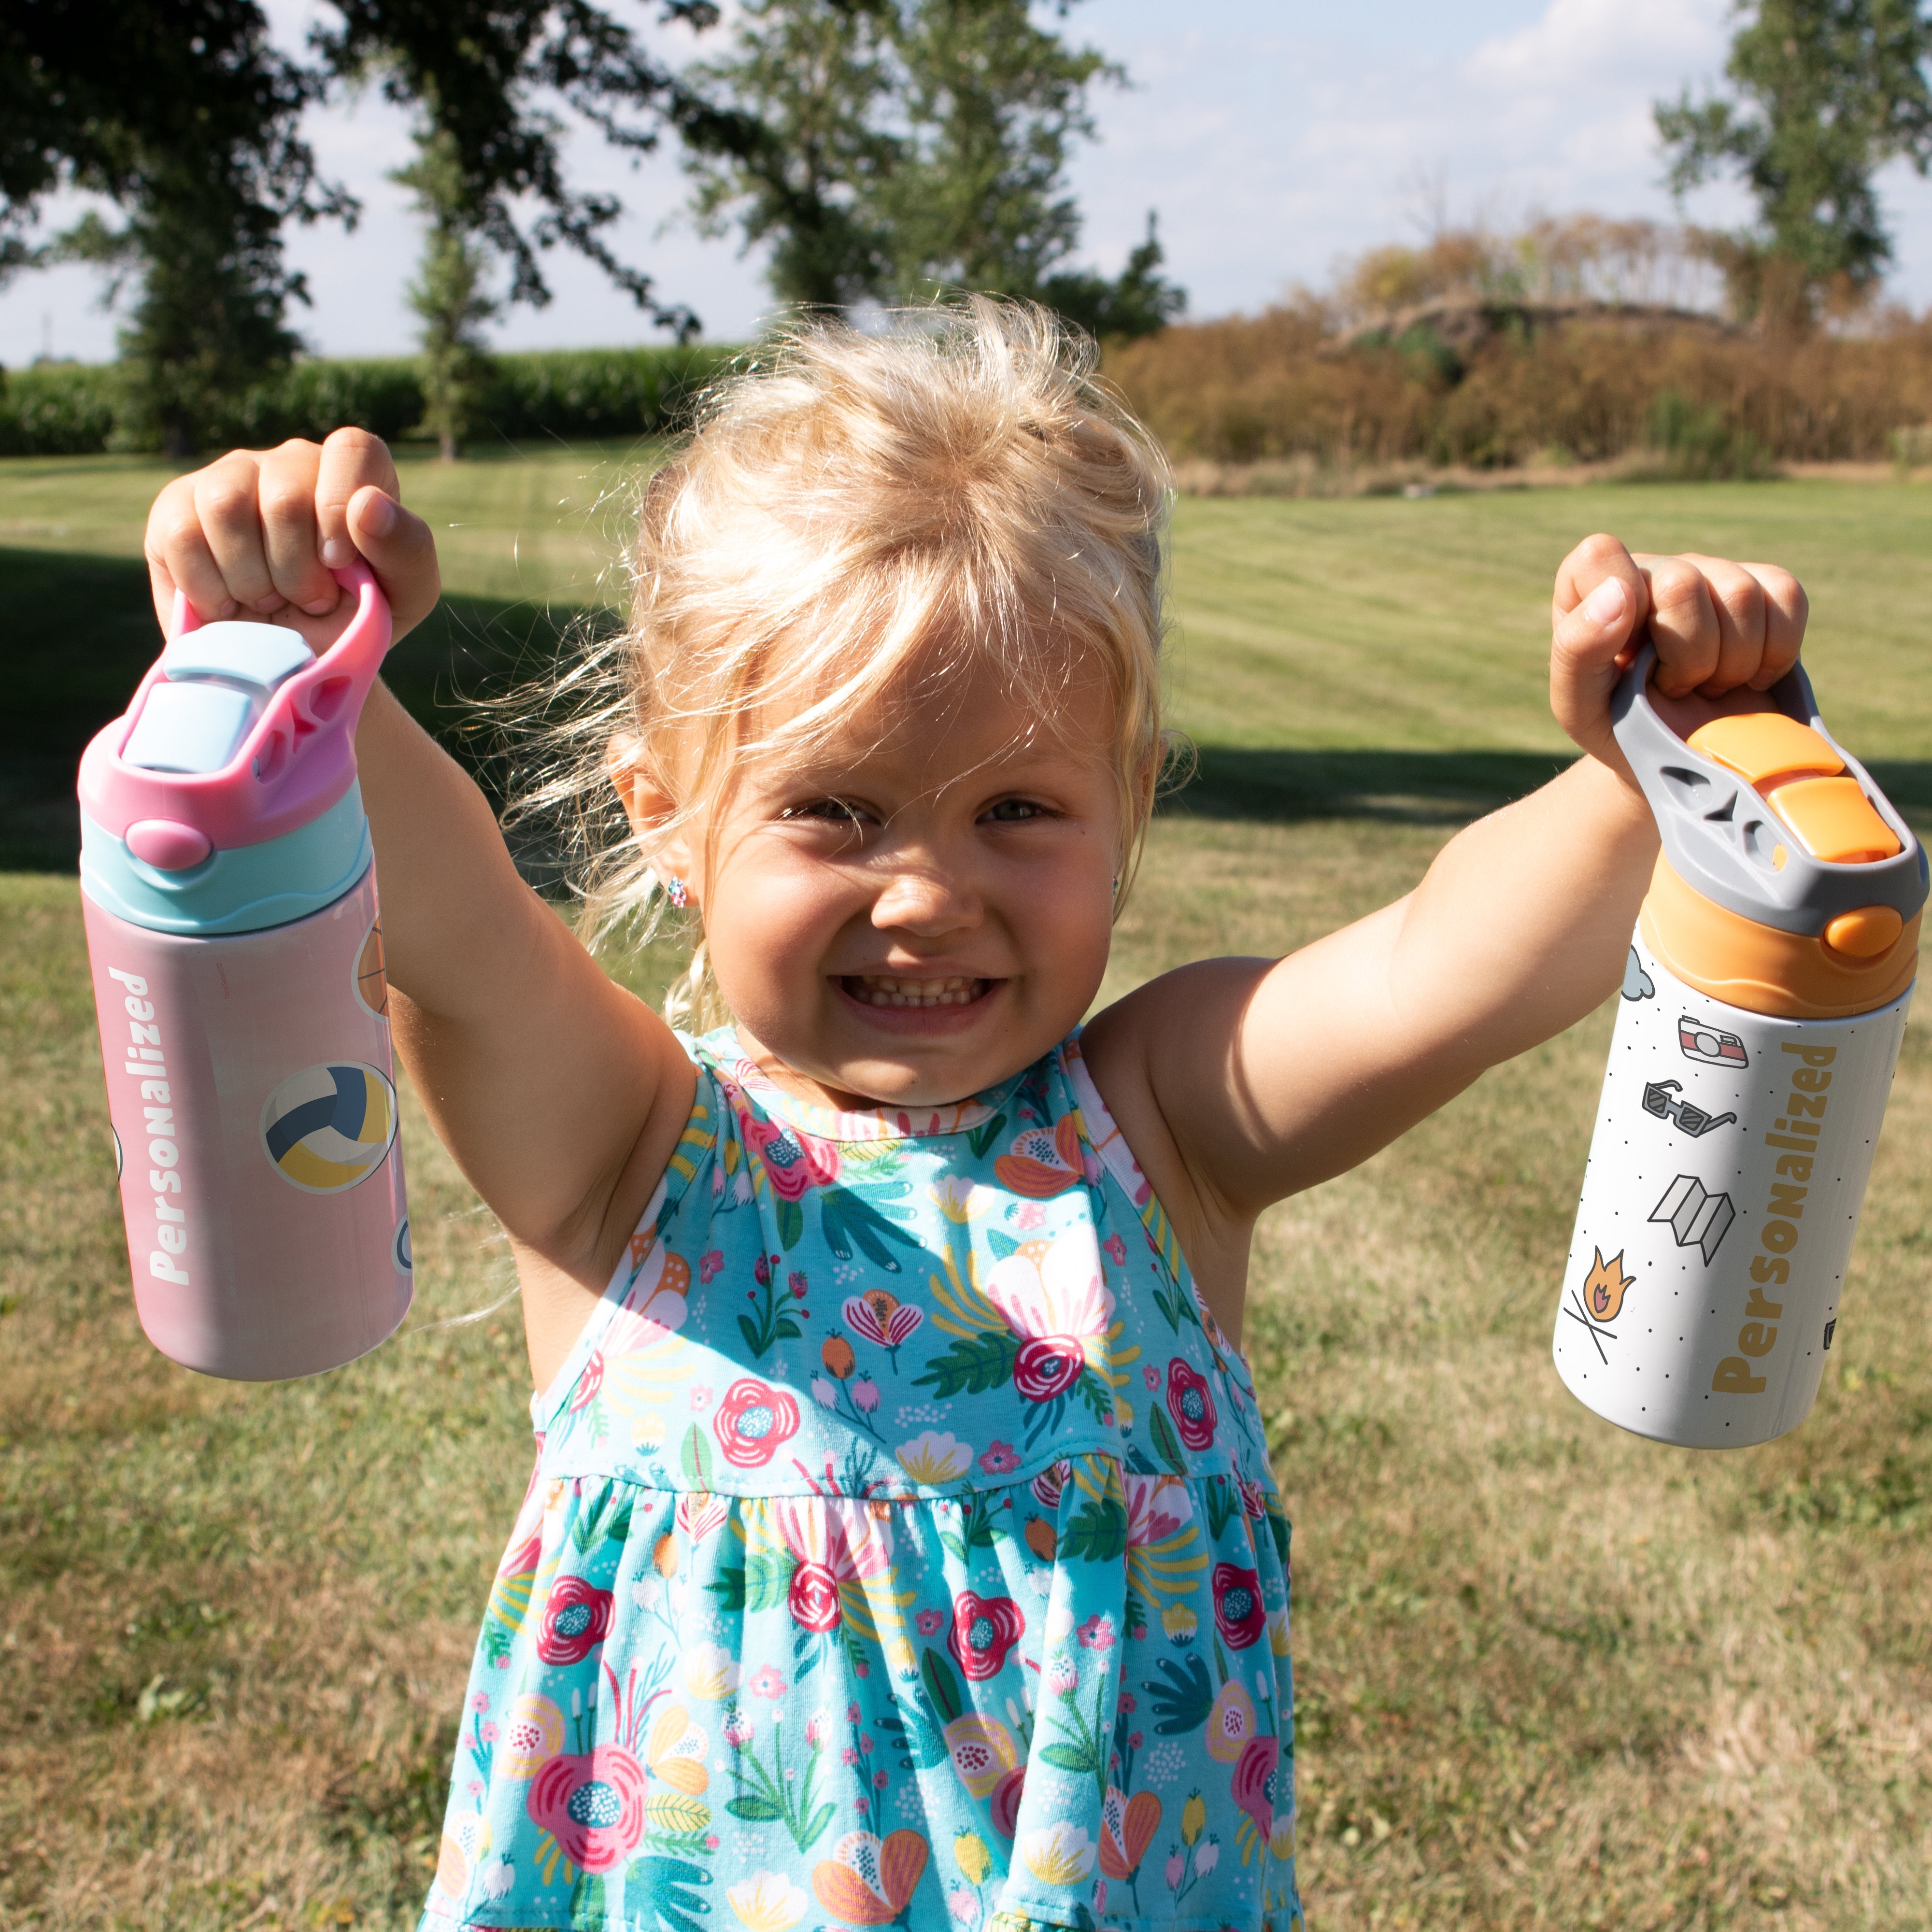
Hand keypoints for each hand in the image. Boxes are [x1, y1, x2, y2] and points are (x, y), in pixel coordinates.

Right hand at [143, 428, 441, 653]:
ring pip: (226, 506)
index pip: (351, 449)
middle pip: (284, 495)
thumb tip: (368, 505)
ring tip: (268, 602)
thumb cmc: (356, 619)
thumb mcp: (405, 595)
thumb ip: (406, 548)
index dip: (341, 508)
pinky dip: (209, 588)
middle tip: (309, 600)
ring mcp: (230, 477)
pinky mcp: (177, 506)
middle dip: (297, 570)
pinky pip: (182, 535)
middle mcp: (290, 463)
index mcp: (352, 473)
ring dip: (253, 579)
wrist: (292, 662)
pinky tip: (227, 606)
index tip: (339, 564)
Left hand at [1549, 533, 1807, 782]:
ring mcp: (1713, 571)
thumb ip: (1577, 649)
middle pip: (1684, 584)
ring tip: (1709, 686)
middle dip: (1687, 658)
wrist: (1680, 756)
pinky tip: (1750, 676)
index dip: (1621, 606)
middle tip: (1675, 688)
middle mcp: (1654, 569)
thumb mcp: (1579, 705)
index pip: (1601, 556)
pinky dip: (1776, 651)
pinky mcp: (1765, 586)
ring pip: (1742, 594)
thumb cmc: (1620, 727)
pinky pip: (1788, 597)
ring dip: (1732, 663)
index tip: (1630, 656)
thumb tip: (1618, 594)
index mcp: (1592, 588)